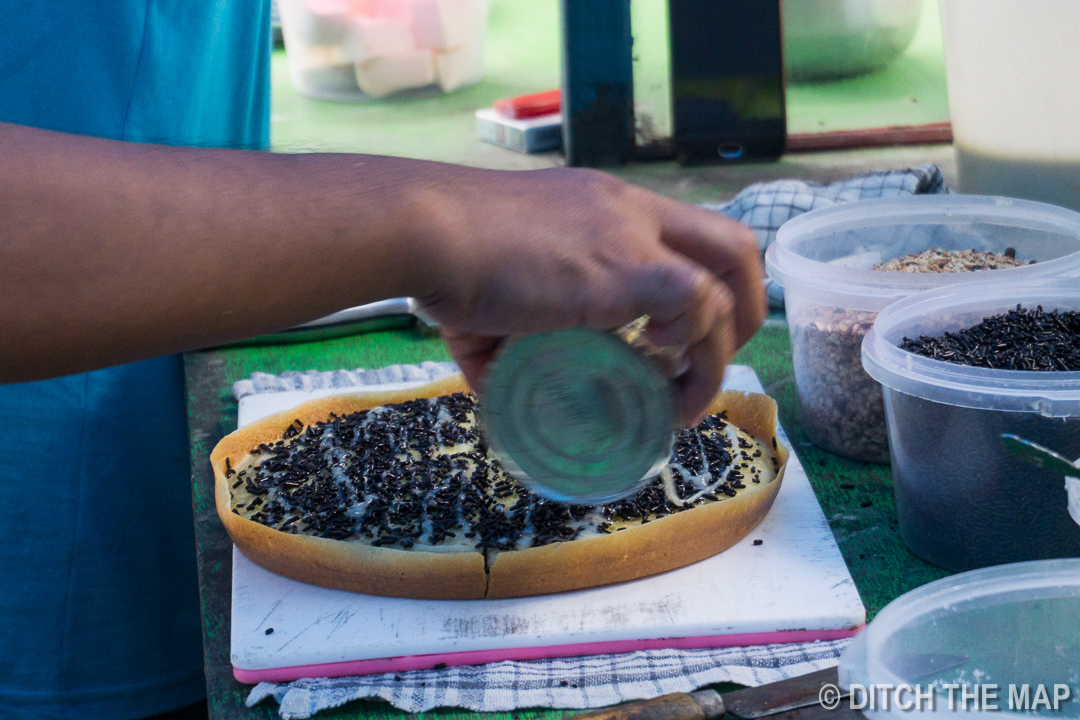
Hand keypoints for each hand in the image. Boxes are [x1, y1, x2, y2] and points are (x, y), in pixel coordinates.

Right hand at [414, 167, 764, 426]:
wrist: (425, 230)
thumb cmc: (444, 255)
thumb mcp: (490, 292)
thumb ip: (499, 332)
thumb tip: (492, 379)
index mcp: (606, 209)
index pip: (688, 235)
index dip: (703, 289)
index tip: (676, 344)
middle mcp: (632, 212)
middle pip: (735, 246)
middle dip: (744, 313)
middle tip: (704, 365)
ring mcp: (634, 237)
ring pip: (727, 281)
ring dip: (718, 351)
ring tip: (683, 398)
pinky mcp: (627, 268)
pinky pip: (697, 301)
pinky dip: (693, 344)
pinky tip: (657, 370)